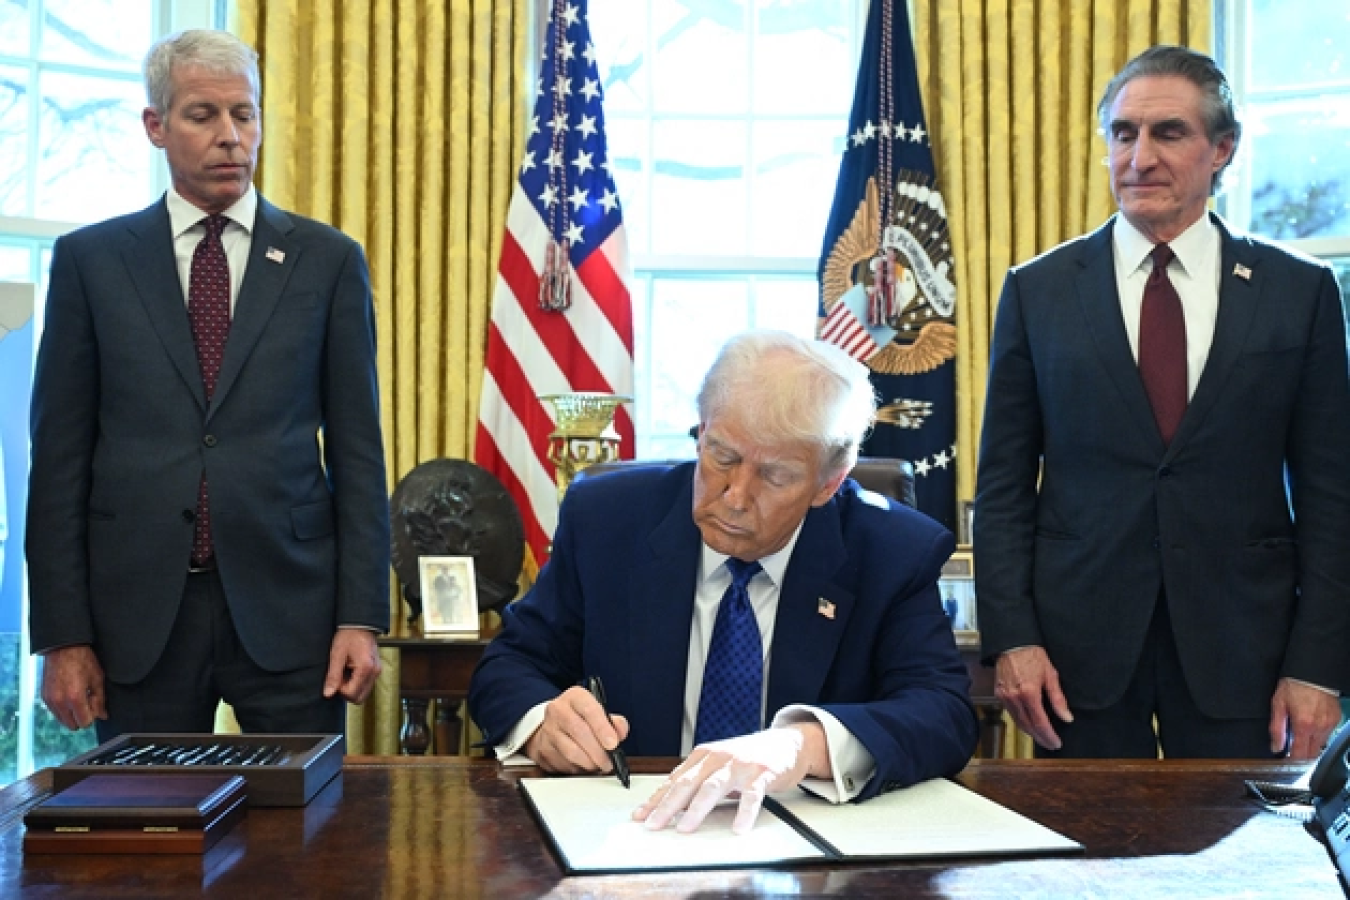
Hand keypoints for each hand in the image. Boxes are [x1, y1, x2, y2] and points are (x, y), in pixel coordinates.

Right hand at [40, 646, 106, 730]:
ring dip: (72, 714)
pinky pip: (55, 711)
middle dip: (82, 717)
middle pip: (72, 725)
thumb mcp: (97, 678)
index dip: (93, 716)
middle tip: (88, 702)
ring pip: (63, 720)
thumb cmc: (82, 659)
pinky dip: (63, 708)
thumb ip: (100, 700)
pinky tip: (70, 695)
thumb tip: (103, 715)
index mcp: (74, 698)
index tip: (95, 705)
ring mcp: (50, 700)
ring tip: (79, 697)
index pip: (84, 722)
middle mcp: (59, 702)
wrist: (63, 647)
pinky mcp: (44, 697)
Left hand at [323, 628, 381, 702]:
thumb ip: (333, 675)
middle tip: (339, 678)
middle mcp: (374, 672)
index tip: (335, 677)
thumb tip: (328, 694)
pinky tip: (351, 671)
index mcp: (366, 668)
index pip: (352, 693)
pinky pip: (366, 685)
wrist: (360, 624)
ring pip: (363, 693)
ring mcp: (377, 671)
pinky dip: (357, 683)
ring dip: (352, 688)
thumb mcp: (336, 655)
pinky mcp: (376, 670)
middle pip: (360, 698)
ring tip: (345, 673)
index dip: (340, 689)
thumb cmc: (348, 636)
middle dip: (347, 692)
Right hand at [523, 686, 628, 773]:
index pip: (589, 710)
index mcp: (575, 697)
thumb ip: (614, 722)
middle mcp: (558, 710)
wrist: (554, 726)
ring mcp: (548, 730)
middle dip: (598, 751)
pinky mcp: (543, 749)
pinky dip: (577, 769)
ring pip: (570, 751)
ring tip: (598, 765)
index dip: (602, 728)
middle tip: (609, 762)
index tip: (613, 743)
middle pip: (579, 731)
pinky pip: (563, 764)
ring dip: (589, 763)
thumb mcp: (599, 713)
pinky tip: (583, 766)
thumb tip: (620, 732)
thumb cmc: (581, 719)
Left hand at [634, 723, 828, 834]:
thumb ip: (696, 780)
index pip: (674, 780)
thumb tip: (667, 802)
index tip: (640, 816)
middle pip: (688, 783)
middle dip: (668, 806)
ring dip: (697, 809)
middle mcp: (718, 758)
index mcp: (704, 756)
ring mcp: (739, 765)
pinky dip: (744, 813)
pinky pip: (752, 796)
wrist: (785, 742)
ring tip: (685, 828)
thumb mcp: (718, 764)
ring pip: (713, 787)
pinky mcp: (762, 773)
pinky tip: (738, 828)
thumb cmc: (748, 757)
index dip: (656, 799)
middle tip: (654, 825)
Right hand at [995, 646, 1072, 750]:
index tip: (1057, 743)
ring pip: (1018, 722)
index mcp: (1029, 693)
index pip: (1040, 723)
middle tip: (1051, 744)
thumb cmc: (1033, 656)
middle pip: (1028, 726)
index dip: (1049, 736)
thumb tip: (1067, 718)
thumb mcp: (1051, 675)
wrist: (1012, 643)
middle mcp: (1015, 698)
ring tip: (1041, 737)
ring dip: (1030, 732)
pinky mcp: (999, 694)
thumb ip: (1058, 699)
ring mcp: (1004, 697)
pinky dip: (1021, 721)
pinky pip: (1011, 713)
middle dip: (1040, 738)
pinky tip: (1029, 723)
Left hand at [1269, 677, 1341, 758]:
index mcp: (1303, 725)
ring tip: (1301, 735)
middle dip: (1302, 755)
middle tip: (1293, 750)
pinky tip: (1311, 726)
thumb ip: (1276, 728)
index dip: (1292, 760)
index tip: (1287, 760)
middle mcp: (1319, 727)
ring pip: (1321, 745)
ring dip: (1311, 745)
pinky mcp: (1336, 720)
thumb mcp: (1278, 704)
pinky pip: (1328, 734)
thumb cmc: (1294, 685)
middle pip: (1312, 753)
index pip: (1300, 754)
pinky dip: (1319, 734)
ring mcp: (1330, 724)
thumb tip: (1275, 746)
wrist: (1313, 672)